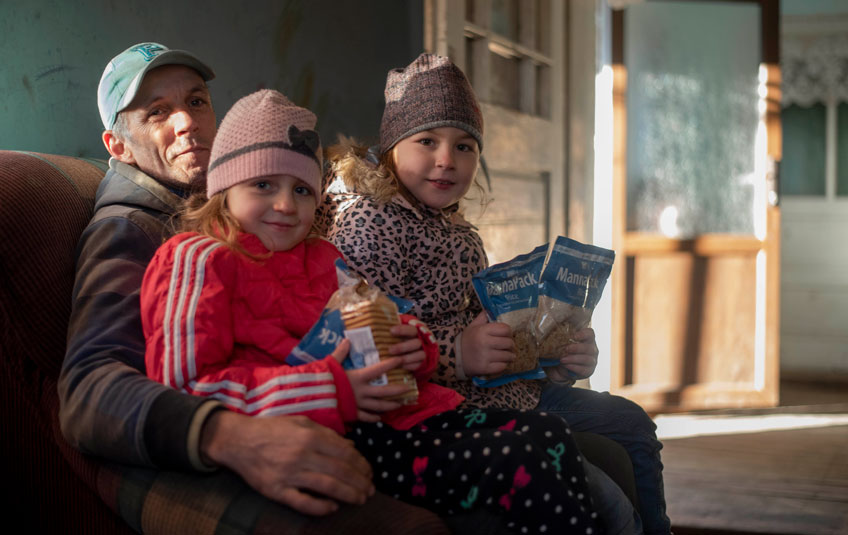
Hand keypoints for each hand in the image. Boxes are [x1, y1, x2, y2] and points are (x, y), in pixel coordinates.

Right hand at [200, 410, 373, 515]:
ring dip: (349, 494)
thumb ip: (327, 434)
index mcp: (310, 436)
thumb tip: (351, 448)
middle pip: (341, 472)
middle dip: (360, 482)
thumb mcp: (301, 422)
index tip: (369, 472)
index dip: (361, 465)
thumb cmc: (272, 429)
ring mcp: (289, 474)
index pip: (345, 454)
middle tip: (370, 489)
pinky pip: (302, 503)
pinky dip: (320, 507)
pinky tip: (333, 508)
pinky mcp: (276, 490)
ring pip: (328, 487)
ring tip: (360, 499)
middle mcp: (302, 455)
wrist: (238, 440)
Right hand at [331, 340, 409, 421]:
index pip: (378, 369)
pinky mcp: (352, 413)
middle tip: (408, 388)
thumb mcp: (330, 363)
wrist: (314, 399)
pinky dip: (374, 418)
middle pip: (384, 392)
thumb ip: (340, 352)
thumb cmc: (323, 379)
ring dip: (390, 405)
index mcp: (358, 377)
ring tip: (399, 404)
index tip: (401, 360)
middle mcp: (361, 391)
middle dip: (397, 390)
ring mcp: (358, 404)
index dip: (391, 364)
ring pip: (378, 406)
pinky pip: (366, 417)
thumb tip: (347, 340)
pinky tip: (380, 418)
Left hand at [388, 323, 425, 370]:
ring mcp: (426, 351)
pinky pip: (420, 364)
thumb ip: (391, 325)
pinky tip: (401, 366)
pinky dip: (411, 365)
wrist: (417, 351)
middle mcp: (423, 340)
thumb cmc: (403, 338)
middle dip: (403, 347)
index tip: (391, 331)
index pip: (412, 329)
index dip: (402, 330)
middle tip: (390, 350)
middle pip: (416, 342)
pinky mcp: (426, 362)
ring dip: (407, 358)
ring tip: (395, 360)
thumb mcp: (400, 331)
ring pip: (420, 354)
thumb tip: (375, 323)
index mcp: (417, 329)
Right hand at [459, 312, 515, 376]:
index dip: (508, 332)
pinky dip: (504, 365)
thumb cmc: (466, 341)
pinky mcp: (485, 368)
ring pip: (507, 356)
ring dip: (510, 356)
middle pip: (509, 343)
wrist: (454, 357)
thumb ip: (483, 317)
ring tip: (508, 355)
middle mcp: (484, 343)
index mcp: (482, 331)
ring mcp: (485, 357)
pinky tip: (501, 362)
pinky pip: (502, 366)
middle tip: (509, 346)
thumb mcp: (472, 326)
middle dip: (511, 345)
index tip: (507, 335)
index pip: (505, 329)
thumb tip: (491, 308)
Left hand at [557, 327, 597, 378]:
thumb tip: (548, 335)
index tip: (574, 336)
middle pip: (589, 347)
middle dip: (577, 348)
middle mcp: (592, 349)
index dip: (584, 334)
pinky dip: (574, 367)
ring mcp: (592, 361)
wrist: (559, 369)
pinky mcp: (589, 371)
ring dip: (574, 359)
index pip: (590, 334)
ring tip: (562, 359)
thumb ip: (559, 339)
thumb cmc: (561, 352)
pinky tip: (566, 366)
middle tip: (566, 349)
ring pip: (587, 359)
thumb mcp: (560, 344)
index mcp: (586, 339)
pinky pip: (584, 370)